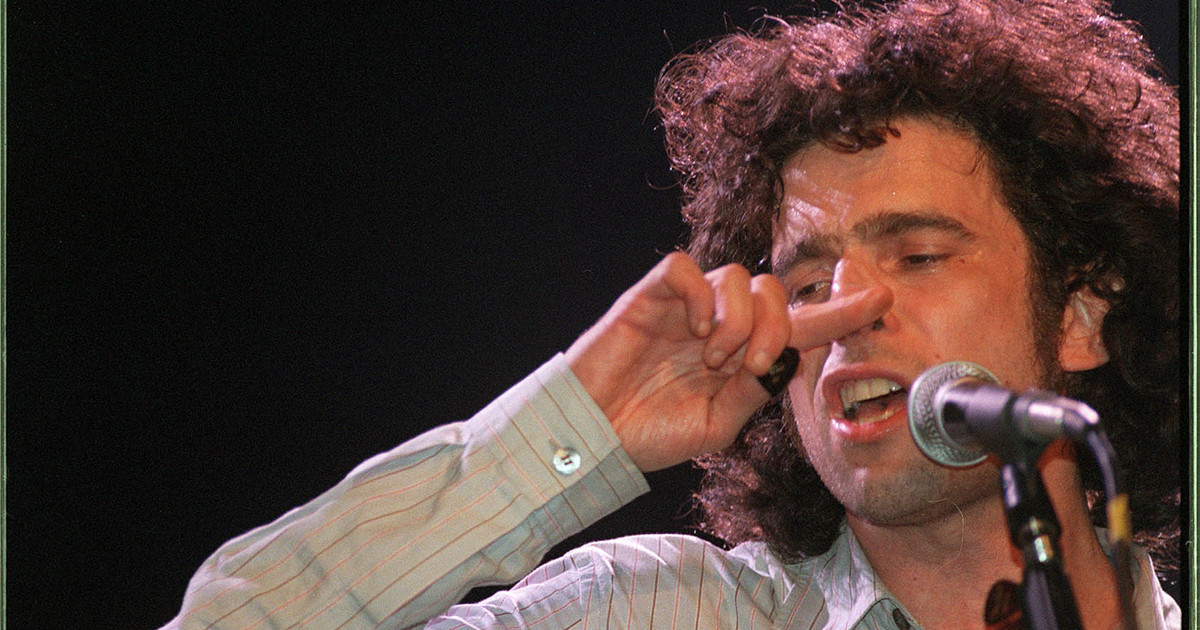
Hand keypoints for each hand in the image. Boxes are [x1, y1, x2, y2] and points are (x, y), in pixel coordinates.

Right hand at [565, 252, 890, 471]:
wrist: (595, 434)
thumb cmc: (651, 433)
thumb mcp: (718, 424)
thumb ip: (756, 390)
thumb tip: (788, 357)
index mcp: (740, 355)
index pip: (801, 325)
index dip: (842, 311)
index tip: (884, 299)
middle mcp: (718, 323)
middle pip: (775, 290)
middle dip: (779, 326)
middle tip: (752, 364)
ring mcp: (686, 306)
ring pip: (739, 278)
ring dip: (740, 320)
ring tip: (714, 357)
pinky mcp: (651, 295)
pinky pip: (690, 270)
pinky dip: (702, 297)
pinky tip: (694, 330)